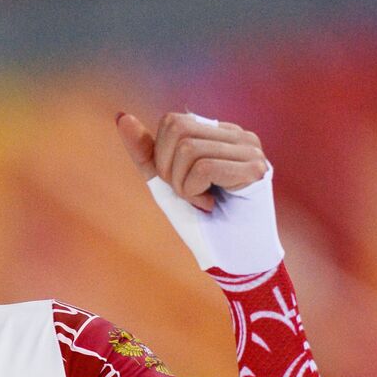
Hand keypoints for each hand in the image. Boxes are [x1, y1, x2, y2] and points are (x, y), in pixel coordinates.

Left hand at [115, 111, 268, 212]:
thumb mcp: (164, 180)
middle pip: (178, 128)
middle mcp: (239, 136)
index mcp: (220, 133)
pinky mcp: (255, 169)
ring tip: (203, 202)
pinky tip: (212, 206)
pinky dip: (195, 192)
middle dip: (169, 168)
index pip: (173, 121)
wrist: (230, 259)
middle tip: (188, 193)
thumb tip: (120, 116)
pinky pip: (204, 168)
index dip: (162, 156)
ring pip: (188, 149)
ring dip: (183, 185)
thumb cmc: (200, 220)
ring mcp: (250, 151)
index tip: (180, 183)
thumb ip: (145, 150)